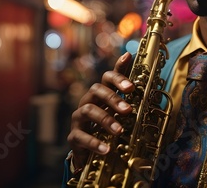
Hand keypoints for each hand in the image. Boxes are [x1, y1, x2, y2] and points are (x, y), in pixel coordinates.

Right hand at [67, 52, 134, 168]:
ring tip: (119, 131)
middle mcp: (88, 101)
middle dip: (113, 98)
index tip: (131, 87)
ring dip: (105, 119)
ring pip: (88, 110)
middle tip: (128, 110)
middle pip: (96, 90)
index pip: (107, 78)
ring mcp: (79, 119)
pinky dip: (94, 143)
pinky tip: (107, 149)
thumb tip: (130, 54)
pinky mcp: (74, 136)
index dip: (118, 77)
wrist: (90, 151)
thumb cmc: (105, 124)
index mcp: (100, 94)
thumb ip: (124, 86)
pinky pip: (80, 137)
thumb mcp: (117, 107)